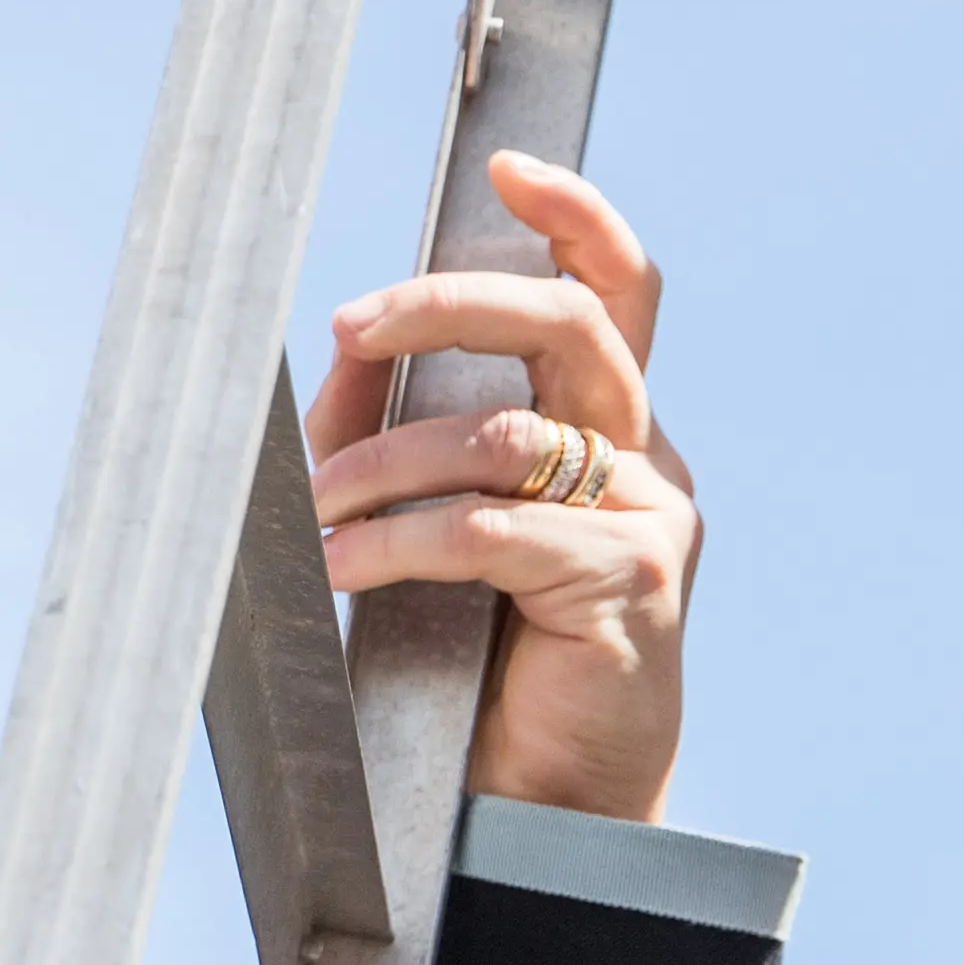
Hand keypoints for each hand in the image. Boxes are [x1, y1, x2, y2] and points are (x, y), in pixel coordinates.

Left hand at [304, 151, 700, 822]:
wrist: (537, 798)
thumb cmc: (477, 657)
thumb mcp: (429, 516)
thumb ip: (395, 428)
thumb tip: (339, 348)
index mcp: (605, 426)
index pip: (617, 291)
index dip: (574, 218)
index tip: (508, 166)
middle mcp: (644, 458)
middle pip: (570, 326)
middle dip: (448, 304)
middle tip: (352, 324)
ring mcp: (650, 520)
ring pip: (506, 434)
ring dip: (382, 465)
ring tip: (313, 513)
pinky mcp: (630, 584)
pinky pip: (492, 528)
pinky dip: (398, 541)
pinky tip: (344, 569)